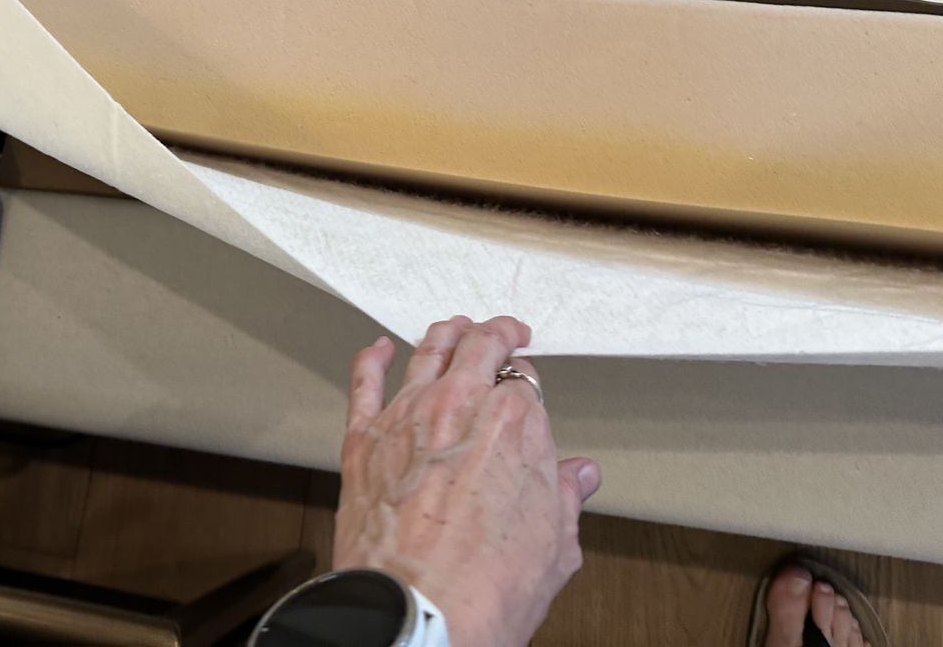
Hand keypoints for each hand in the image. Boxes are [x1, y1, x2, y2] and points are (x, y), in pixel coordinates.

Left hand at [334, 316, 600, 646]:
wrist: (419, 615)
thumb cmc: (483, 590)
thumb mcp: (554, 547)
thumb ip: (564, 498)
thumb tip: (578, 477)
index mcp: (515, 424)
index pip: (525, 381)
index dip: (527, 384)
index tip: (527, 392)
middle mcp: (460, 406)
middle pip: (478, 346)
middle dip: (496, 333)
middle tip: (504, 333)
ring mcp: (408, 417)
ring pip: (426, 350)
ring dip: (445, 333)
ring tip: (455, 328)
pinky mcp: (364, 439)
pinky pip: (364, 382)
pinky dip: (370, 358)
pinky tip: (376, 349)